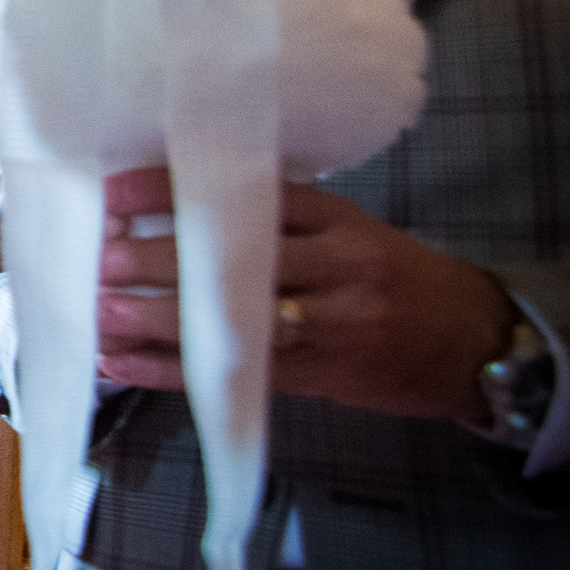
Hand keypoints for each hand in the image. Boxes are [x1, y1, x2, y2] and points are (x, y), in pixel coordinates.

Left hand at [95, 167, 514, 417]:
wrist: (469, 340)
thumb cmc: (392, 276)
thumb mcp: (348, 229)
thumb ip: (277, 219)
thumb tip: (171, 209)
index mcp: (335, 219)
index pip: (247, 196)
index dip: (177, 194)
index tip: (114, 194)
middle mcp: (334, 266)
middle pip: (238, 260)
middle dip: (162, 262)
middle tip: (102, 259)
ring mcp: (328, 323)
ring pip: (233, 322)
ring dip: (157, 321)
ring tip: (100, 314)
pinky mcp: (317, 375)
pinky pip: (232, 373)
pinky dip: (171, 372)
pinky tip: (122, 364)